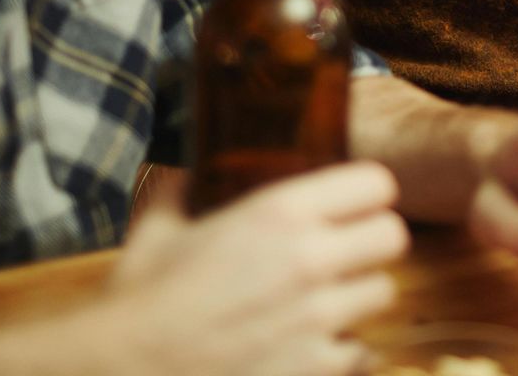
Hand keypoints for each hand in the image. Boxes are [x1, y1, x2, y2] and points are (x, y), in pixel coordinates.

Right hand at [105, 162, 407, 375]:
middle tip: (349, 252)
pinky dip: (346, 351)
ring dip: (360, 297)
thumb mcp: (159, 225)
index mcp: (279, 213)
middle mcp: (309, 259)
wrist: (123, 368)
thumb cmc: (139, 298)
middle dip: (373, 242)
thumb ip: (183, 185)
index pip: (376, 183)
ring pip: (384, 293)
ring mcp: (317, 318)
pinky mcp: (315, 369)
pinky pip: (363, 352)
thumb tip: (186, 163)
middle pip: (394, 236)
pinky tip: (316, 346)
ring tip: (329, 301)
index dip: (368, 193)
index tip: (356, 203)